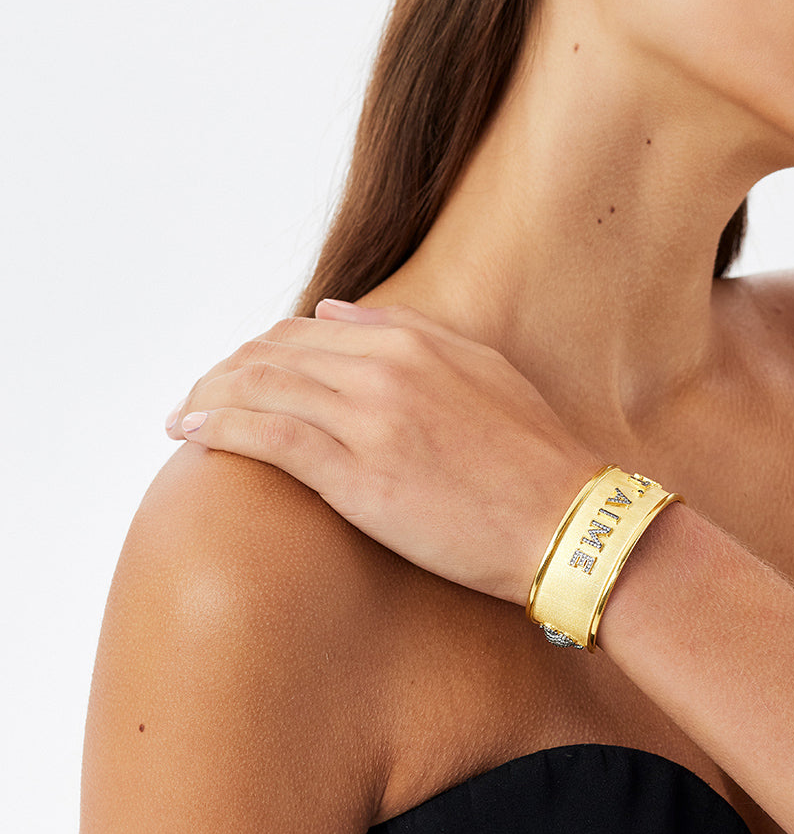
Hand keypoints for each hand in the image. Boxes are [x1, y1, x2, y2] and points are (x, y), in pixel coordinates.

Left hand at [164, 300, 600, 603]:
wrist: (568, 521)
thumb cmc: (533, 455)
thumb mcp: (483, 370)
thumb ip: (408, 333)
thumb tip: (333, 312)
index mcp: (415, 342)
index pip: (307, 330)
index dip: (263, 351)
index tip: (242, 375)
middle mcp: (385, 369)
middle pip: (273, 354)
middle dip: (226, 372)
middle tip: (201, 397)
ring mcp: (370, 419)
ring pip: (262, 389)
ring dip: (210, 397)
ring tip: (184, 415)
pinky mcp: (358, 475)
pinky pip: (269, 438)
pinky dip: (221, 428)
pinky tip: (192, 434)